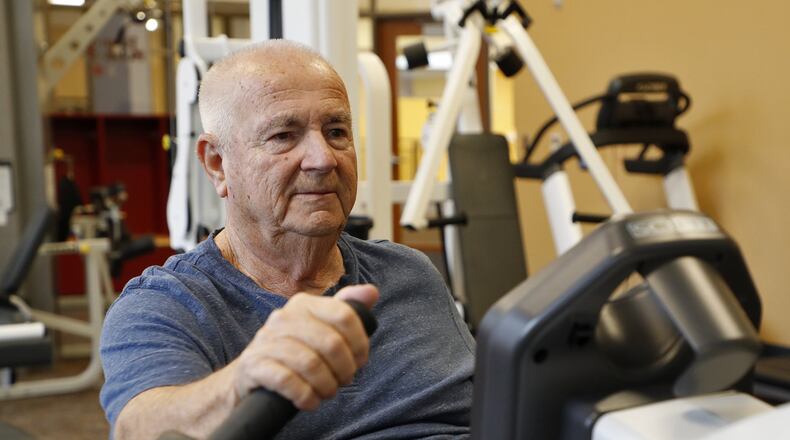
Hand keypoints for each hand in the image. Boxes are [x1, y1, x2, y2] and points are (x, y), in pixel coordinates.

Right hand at [231, 284, 378, 409]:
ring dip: (326, 385)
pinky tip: (309, 401)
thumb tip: (372, 292)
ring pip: (310, 364)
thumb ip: (347, 309)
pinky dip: (305, 396)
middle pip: (331, 343)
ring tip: (327, 392)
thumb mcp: (320, 327)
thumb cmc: (296, 351)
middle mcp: (283, 317)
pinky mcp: (253, 365)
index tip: (360, 361)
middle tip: (344, 381)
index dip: (360, 343)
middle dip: (345, 369)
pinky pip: (287, 381)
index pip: (345, 315)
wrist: (254, 374)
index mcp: (304, 304)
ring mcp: (265, 340)